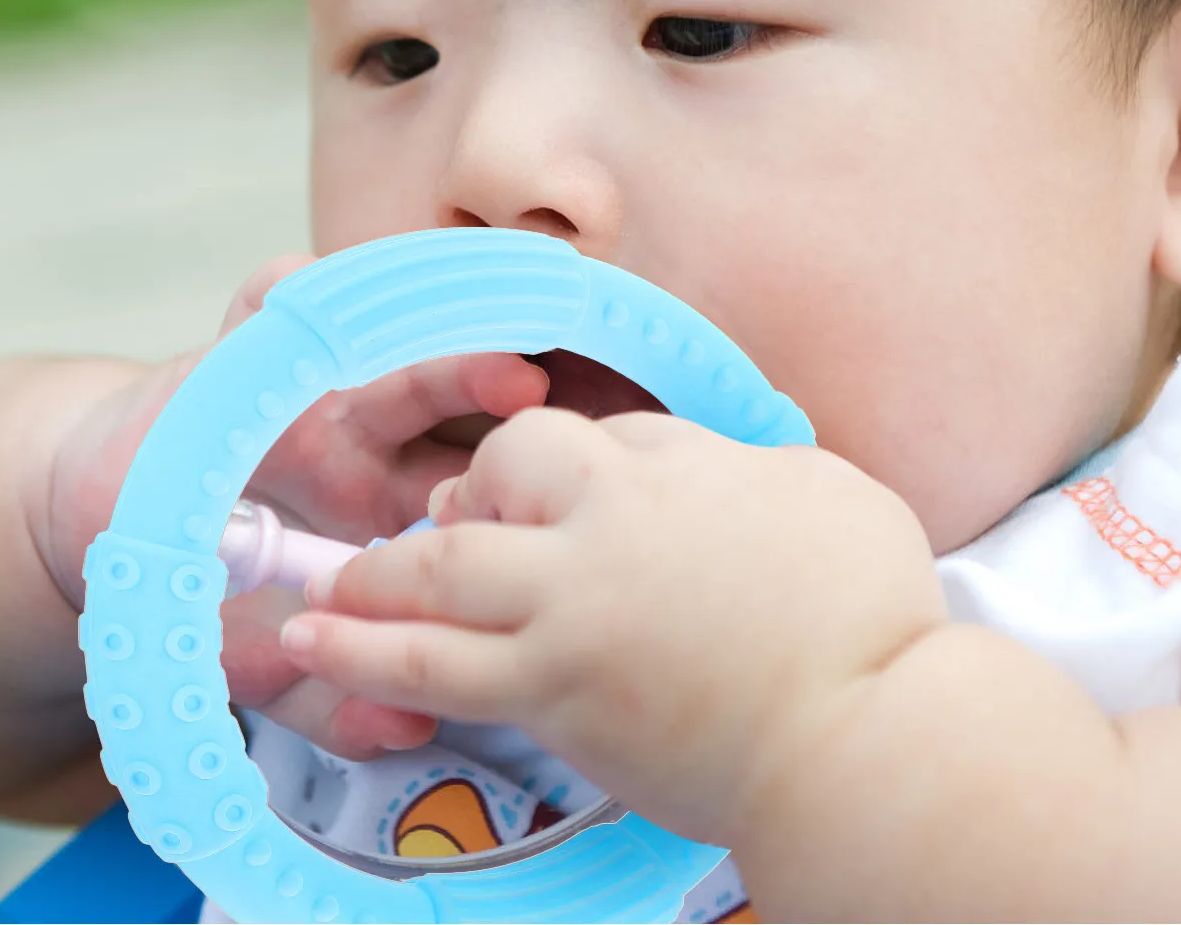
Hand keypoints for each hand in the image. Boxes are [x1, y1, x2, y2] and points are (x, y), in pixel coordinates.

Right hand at [41, 256, 549, 756]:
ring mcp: (304, 379)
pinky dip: (277, 289)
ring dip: (392, 317)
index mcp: (383, 500)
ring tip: (408, 303)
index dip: (496, 486)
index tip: (539, 495)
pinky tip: (291, 285)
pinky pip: (262, 300)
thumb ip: (329, 700)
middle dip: (474, 382)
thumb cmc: (205, 590)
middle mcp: (362, 429)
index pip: (457, 483)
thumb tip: (409, 728)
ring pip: (366, 336)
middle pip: (430, 394)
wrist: (109, 519)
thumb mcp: (264, 663)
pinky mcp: (239, 340)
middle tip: (523, 387)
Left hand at [279, 407, 946, 847]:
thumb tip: (668, 459)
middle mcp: (593, 537)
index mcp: (655, 476)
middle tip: (441, 530)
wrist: (863, 740)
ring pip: (436, 582)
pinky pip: (432, 676)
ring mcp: (565, 623)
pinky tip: (318, 647)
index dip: (530, 464)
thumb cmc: (862, 606)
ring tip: (318, 592)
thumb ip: (719, 458)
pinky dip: (365, 657)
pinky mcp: (554, 705)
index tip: (528, 493)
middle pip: (482, 493)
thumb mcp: (809, 482)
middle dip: (452, 507)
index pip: (559, 441)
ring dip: (372, 580)